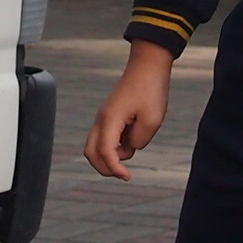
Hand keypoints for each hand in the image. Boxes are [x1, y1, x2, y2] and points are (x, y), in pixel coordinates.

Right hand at [84, 40, 174, 179]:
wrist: (148, 65)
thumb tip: (130, 148)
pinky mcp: (110, 115)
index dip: (115, 169)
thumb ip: (139, 141)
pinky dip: (117, 144)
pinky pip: (107, 136)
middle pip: (90, 153)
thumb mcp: (152, 120)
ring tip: (136, 140)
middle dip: (104, 168)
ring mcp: (104, 116)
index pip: (105, 153)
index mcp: (110, 120)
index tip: (128, 177)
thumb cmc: (150, 89)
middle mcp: (102, 119)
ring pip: (97, 145)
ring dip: (113, 154)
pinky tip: (135, 133)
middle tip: (124, 174)